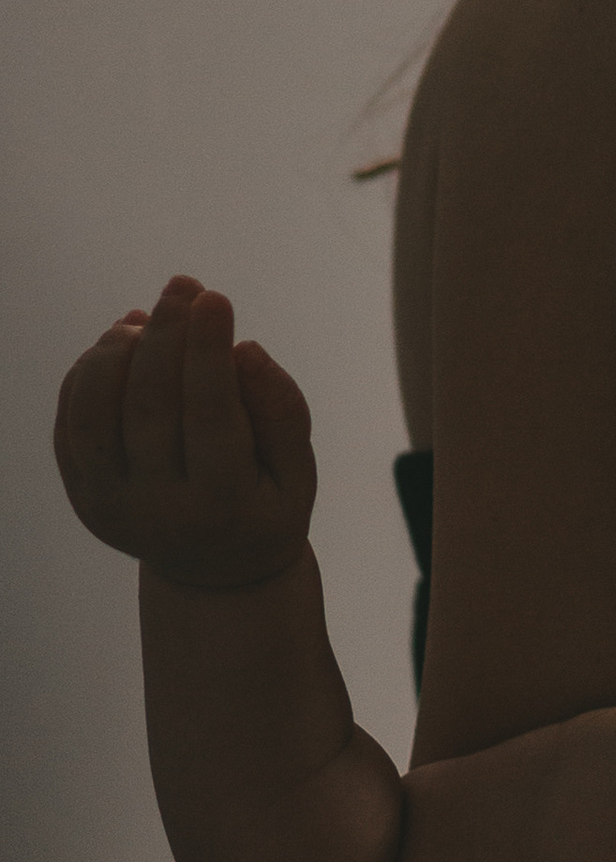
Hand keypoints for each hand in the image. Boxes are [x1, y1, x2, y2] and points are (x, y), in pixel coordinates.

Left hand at [54, 276, 315, 588]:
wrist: (213, 574)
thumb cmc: (265, 506)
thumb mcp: (298, 473)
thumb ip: (282, 412)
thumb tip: (244, 349)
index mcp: (220, 508)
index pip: (210, 415)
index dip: (208, 350)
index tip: (215, 296)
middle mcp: (154, 511)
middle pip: (148, 406)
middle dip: (166, 334)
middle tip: (184, 287)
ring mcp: (107, 504)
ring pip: (93, 412)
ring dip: (116, 351)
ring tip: (146, 317)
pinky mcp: (80, 492)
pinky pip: (71, 420)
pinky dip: (89, 372)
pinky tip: (124, 344)